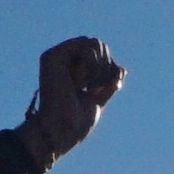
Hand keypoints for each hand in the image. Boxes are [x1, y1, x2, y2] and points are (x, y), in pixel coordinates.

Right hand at [24, 32, 122, 162]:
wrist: (62, 131)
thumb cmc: (78, 121)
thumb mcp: (99, 99)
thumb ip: (108, 83)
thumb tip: (122, 69)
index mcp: (72, 70)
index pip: (102, 54)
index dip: (112, 67)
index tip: (113, 86)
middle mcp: (63, 61)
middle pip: (99, 45)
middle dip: (107, 67)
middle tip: (97, 89)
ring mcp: (57, 58)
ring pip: (94, 43)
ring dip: (99, 68)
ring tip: (89, 87)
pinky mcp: (52, 57)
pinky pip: (85, 45)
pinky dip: (92, 64)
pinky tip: (80, 82)